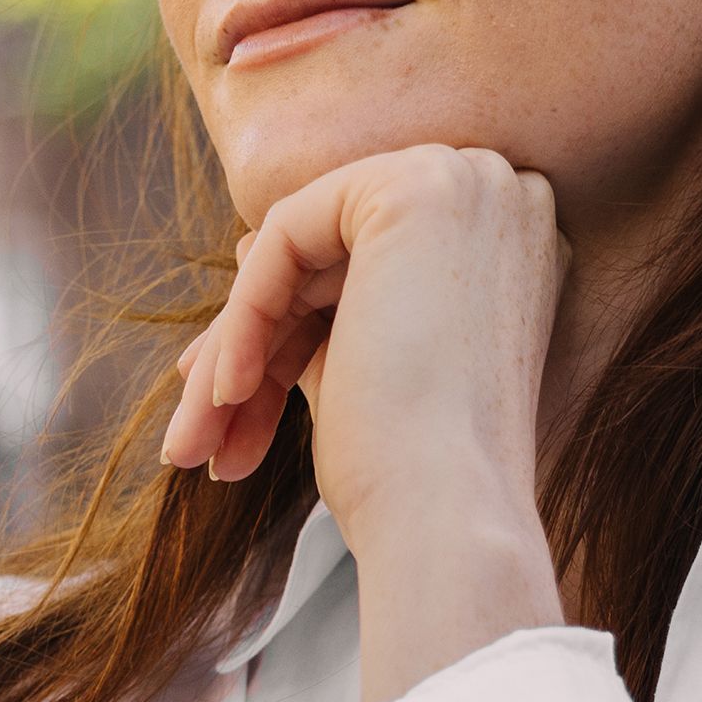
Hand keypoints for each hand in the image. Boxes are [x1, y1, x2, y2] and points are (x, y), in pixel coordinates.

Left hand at [163, 144, 568, 698]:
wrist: (450, 519)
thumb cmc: (412, 472)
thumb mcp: (362, 366)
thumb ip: (322, 302)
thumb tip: (250, 247)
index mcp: (509, 247)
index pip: (362, 274)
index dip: (285, 336)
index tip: (228, 405)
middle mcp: (502, 196)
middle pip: (328, 263)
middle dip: (250, 351)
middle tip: (193, 442)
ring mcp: (467, 182)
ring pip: (300, 253)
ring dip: (234, 351)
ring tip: (191, 446)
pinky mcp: (415, 188)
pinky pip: (285, 236)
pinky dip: (245, 318)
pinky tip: (226, 394)